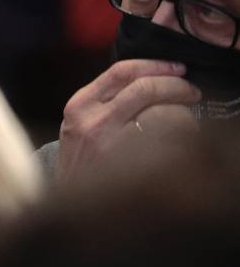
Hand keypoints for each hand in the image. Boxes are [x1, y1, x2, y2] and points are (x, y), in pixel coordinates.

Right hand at [56, 59, 200, 180]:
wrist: (74, 201)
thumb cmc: (81, 159)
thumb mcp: (78, 122)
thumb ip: (103, 100)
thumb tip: (148, 79)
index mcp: (80, 104)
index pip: (121, 71)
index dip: (155, 66)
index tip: (176, 68)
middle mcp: (95, 120)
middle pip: (145, 88)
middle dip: (177, 85)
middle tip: (191, 91)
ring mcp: (113, 144)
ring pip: (162, 114)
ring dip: (183, 113)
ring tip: (188, 118)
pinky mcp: (132, 166)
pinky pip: (169, 143)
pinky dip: (182, 137)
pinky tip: (184, 141)